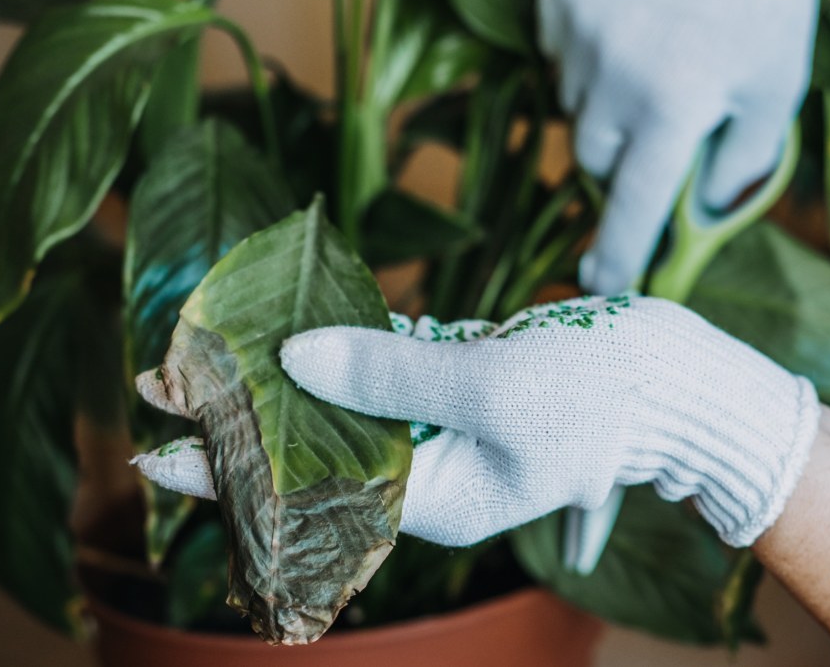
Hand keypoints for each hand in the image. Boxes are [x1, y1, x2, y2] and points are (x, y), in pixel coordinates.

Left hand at [133, 296, 819, 547]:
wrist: (672, 380)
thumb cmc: (596, 395)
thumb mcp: (491, 387)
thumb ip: (392, 375)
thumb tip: (296, 354)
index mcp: (436, 496)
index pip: (309, 490)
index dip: (230, 471)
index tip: (157, 451)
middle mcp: (432, 474)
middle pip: (318, 450)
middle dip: (244, 420)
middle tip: (163, 387)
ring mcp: (447, 433)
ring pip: (348, 407)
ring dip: (287, 379)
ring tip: (211, 354)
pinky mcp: (461, 393)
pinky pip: (389, 376)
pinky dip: (349, 352)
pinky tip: (302, 332)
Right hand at [538, 0, 818, 292]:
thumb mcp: (778, 77)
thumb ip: (747, 157)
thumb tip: (704, 210)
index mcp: (676, 104)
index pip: (637, 205)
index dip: (619, 253)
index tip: (600, 284)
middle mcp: (615, 77)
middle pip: (598, 158)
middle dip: (629, 153)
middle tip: (670, 115)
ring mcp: (578, 35)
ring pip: (579, 106)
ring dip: (611, 100)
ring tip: (660, 46)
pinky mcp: (557, 2)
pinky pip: (562, 54)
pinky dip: (592, 52)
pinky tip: (633, 16)